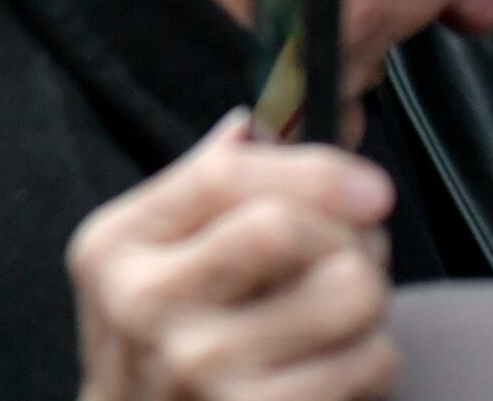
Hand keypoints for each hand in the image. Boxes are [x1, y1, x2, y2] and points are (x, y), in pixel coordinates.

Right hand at [70, 113, 396, 400]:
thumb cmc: (152, 340)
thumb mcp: (141, 254)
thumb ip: (197, 188)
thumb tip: (257, 124)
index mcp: (118, 244)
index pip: (222, 177)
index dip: (312, 169)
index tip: (370, 186)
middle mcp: (148, 303)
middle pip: (286, 228)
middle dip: (343, 233)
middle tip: (351, 254)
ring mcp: (204, 368)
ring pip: (348, 293)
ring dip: (370, 298)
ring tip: (341, 310)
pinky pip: (370, 362)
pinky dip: (374, 355)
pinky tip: (337, 361)